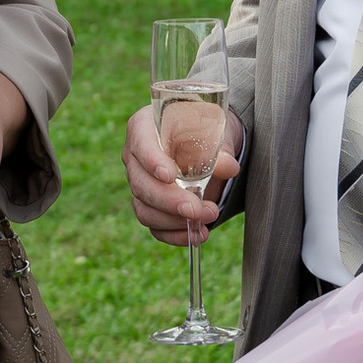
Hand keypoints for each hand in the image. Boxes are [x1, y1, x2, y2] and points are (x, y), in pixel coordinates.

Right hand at [123, 105, 243, 246]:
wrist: (210, 142)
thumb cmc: (207, 128)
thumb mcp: (216, 129)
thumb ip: (220, 146)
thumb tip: (227, 167)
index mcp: (144, 126)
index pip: (141, 144)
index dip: (152, 161)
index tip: (170, 176)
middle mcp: (135, 156)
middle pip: (140, 183)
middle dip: (169, 201)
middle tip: (195, 209)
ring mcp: (140, 183)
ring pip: (144, 209)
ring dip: (175, 220)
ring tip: (207, 219)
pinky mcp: (150, 206)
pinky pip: (154, 226)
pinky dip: (175, 235)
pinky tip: (197, 235)